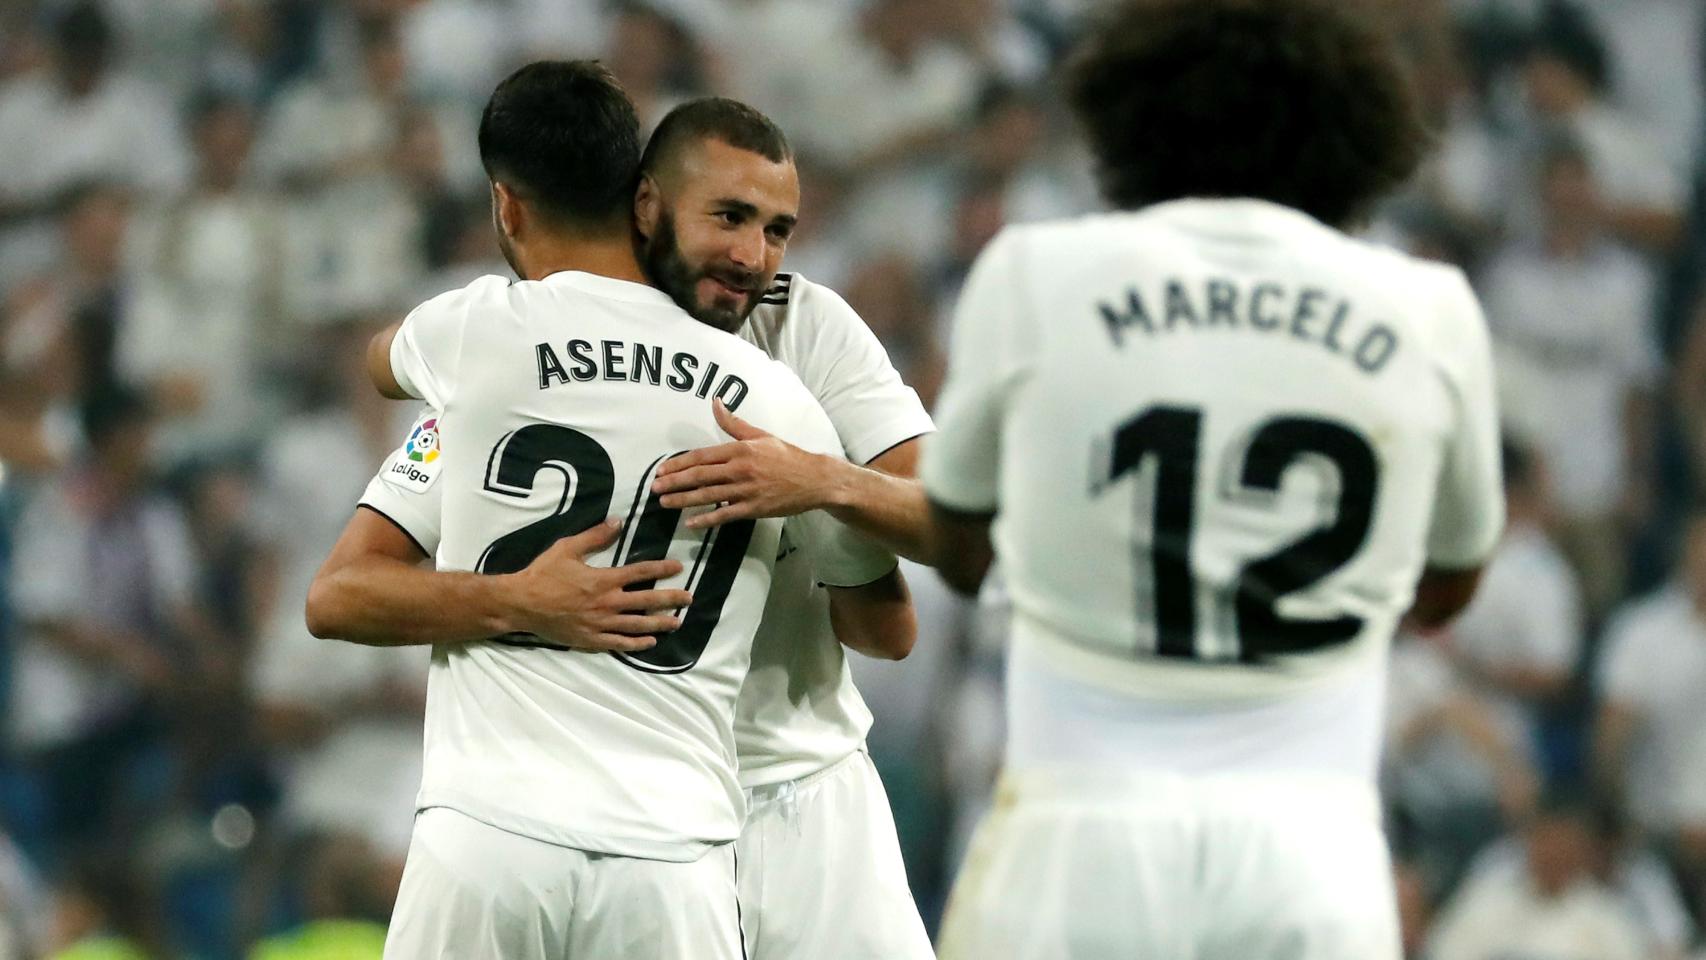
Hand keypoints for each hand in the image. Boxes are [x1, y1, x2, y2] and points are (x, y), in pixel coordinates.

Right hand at [503, 519, 692, 651]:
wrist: (521, 604)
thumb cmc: (543, 574)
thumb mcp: (567, 548)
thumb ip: (594, 536)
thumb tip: (618, 522)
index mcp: (603, 579)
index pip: (641, 573)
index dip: (661, 569)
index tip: (678, 568)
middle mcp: (607, 603)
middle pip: (647, 601)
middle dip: (671, 599)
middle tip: (689, 598)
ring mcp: (600, 624)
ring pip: (637, 625)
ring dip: (659, 623)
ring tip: (677, 622)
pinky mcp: (590, 640)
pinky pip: (619, 644)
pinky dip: (636, 644)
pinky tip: (650, 642)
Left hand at [652, 400, 838, 528]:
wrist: (814, 479)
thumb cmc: (787, 455)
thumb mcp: (760, 435)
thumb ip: (734, 423)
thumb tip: (715, 402)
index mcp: (740, 449)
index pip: (702, 456)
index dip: (679, 463)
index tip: (662, 469)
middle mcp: (740, 469)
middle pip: (700, 475)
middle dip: (674, 482)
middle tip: (655, 487)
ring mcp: (747, 490)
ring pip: (708, 495)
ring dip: (683, 499)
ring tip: (664, 503)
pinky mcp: (754, 508)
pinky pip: (725, 515)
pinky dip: (707, 519)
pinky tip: (690, 522)